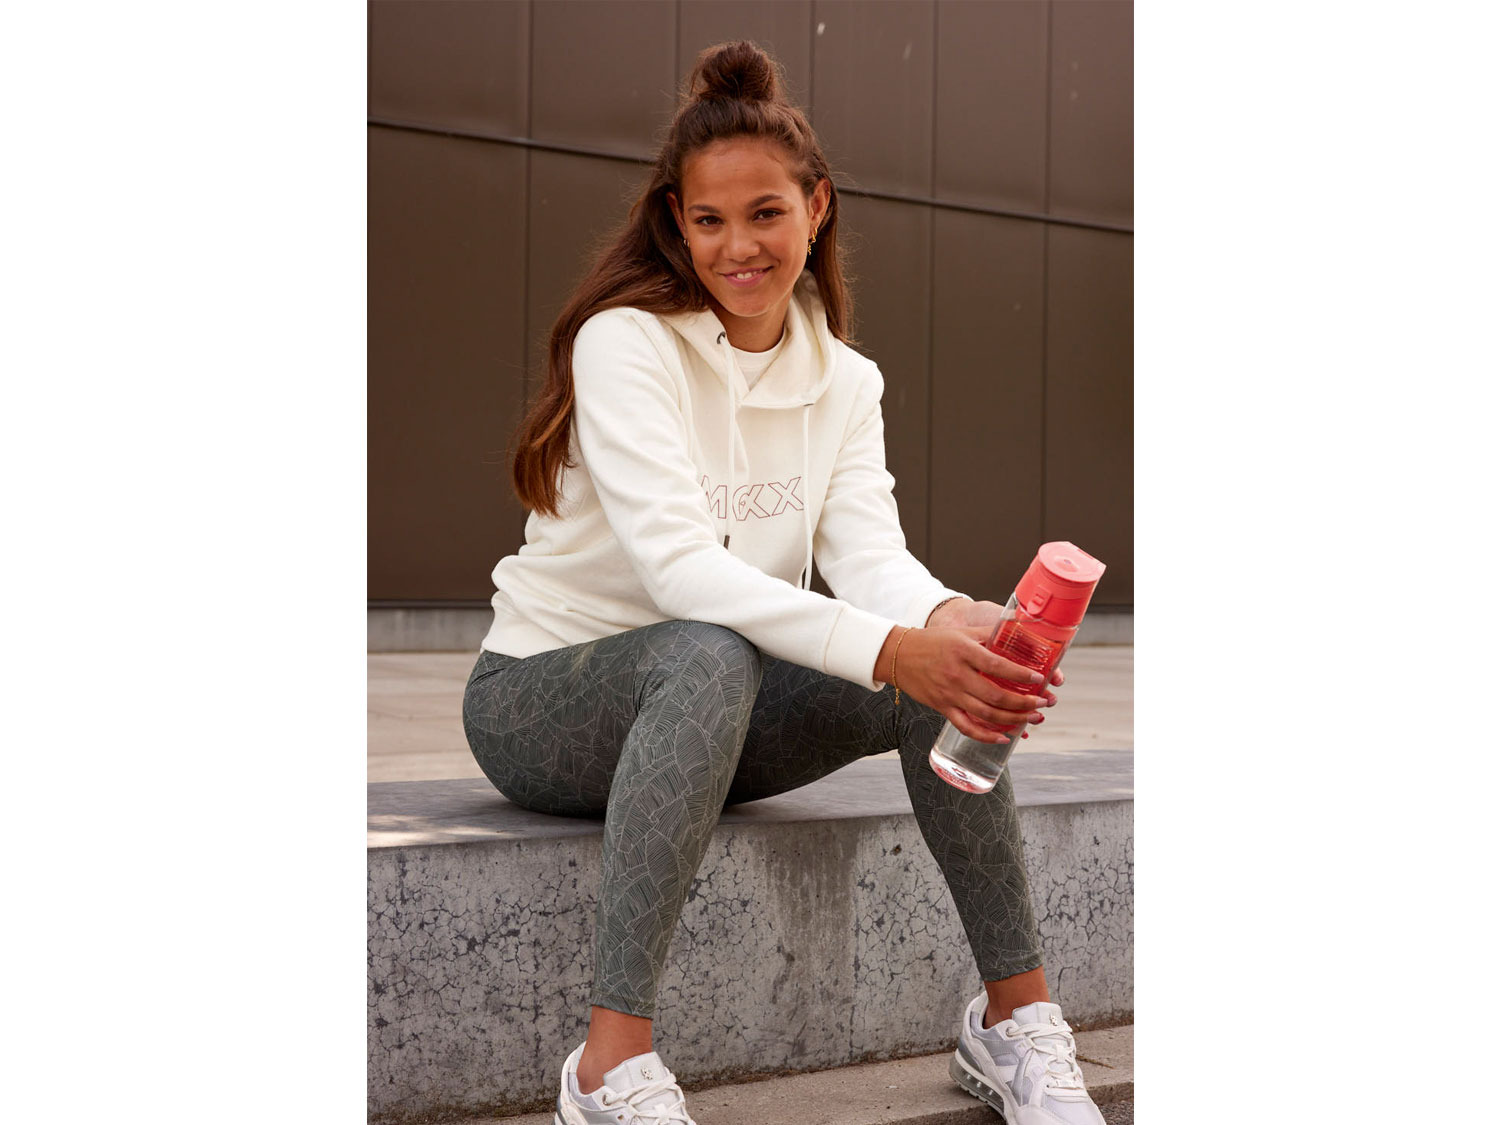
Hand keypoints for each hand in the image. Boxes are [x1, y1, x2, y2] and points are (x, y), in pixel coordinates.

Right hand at [879, 625, 1055, 742]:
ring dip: (1013, 719)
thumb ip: (989, 634)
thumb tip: (1017, 631)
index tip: (1039, 678)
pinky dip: (986, 736)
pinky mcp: (943, 708)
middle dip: (1024, 702)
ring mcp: (949, 694)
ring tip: (1032, 717)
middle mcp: (957, 675)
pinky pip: (967, 727)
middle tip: (1043, 702)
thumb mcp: (961, 632)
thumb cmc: (932, 641)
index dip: (1020, 674)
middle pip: (996, 695)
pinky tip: (1005, 737)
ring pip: (986, 714)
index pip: (997, 665)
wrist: (898, 655)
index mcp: (963, 652)